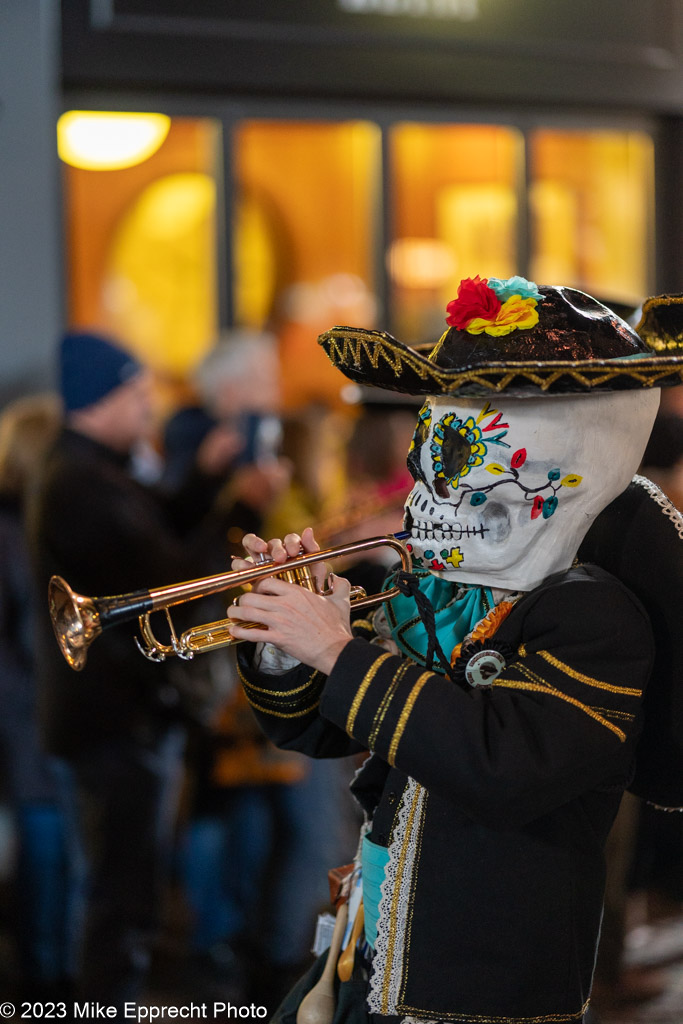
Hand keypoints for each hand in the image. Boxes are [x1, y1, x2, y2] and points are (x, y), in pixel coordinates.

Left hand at [228, 528, 352, 673]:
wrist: (335, 649)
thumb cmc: (337, 627)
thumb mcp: (340, 602)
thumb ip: (340, 586)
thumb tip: (340, 579)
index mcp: (296, 593)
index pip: (267, 581)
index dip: (258, 585)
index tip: (257, 591)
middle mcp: (285, 604)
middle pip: (252, 595)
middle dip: (243, 599)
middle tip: (241, 604)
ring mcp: (279, 621)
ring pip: (247, 611)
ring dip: (236, 613)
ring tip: (232, 615)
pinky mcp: (277, 638)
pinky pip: (251, 633)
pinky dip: (239, 632)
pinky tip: (235, 631)